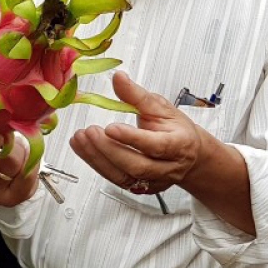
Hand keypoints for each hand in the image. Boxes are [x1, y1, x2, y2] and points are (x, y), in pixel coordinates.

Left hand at [71, 72, 208, 196]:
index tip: (110, 128)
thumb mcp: (161, 107)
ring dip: (97, 158)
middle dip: (110, 150)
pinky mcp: (140, 188)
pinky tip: (83, 149)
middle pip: (138, 166)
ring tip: (80, 140)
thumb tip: (118, 78)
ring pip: (124, 177)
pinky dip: (96, 164)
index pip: (156, 145)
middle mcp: (168, 167)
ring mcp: (153, 182)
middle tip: (90, 132)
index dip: (132, 138)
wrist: (187, 154)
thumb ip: (137, 95)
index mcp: (179, 144)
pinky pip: (115, 180)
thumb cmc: (176, 129)